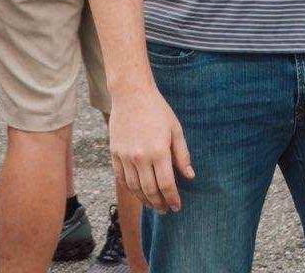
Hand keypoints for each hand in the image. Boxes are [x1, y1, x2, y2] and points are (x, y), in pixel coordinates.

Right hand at [108, 86, 194, 213]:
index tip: (177, 206)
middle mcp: (140, 157)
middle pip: (150, 190)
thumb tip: (190, 176)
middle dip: (159, 204)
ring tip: (153, 204)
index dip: (172, 199)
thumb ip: (182, 154)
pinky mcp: (115, 154)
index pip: (166, 184)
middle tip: (166, 210)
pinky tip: (138, 191)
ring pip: (134, 188)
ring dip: (144, 200)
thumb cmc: (157, 110)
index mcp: (158, 150)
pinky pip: (122, 179)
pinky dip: (130, 189)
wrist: (131, 94)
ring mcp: (125, 156)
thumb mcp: (175, 129)